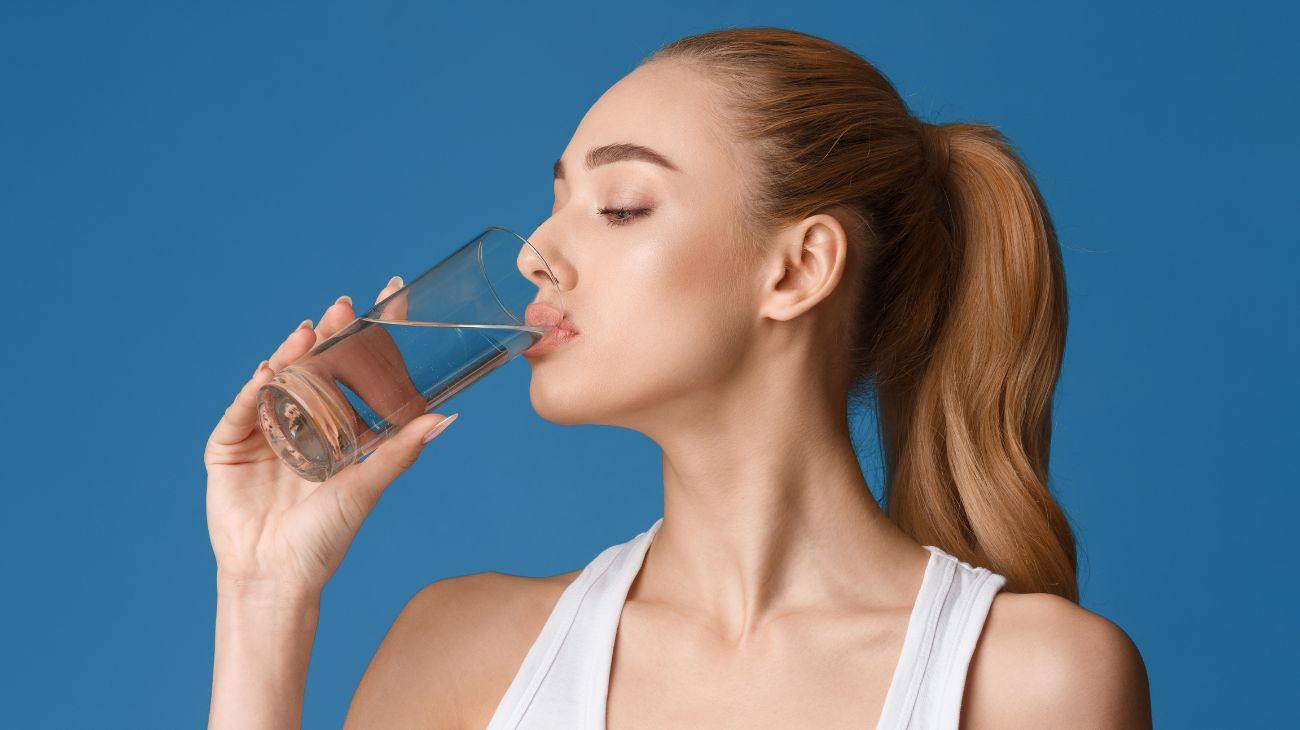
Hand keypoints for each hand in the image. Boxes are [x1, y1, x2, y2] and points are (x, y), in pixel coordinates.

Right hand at [203, 276, 457, 595]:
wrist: (276, 575)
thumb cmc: (327, 536)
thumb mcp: (367, 486)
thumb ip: (400, 451)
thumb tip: (446, 418)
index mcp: (337, 426)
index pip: (356, 370)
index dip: (370, 334)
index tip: (390, 295)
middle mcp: (301, 420)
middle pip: (317, 366)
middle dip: (332, 336)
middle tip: (346, 309)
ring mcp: (263, 428)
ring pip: (280, 379)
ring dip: (295, 353)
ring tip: (312, 331)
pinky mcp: (229, 444)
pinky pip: (243, 408)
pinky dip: (255, 389)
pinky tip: (269, 371)